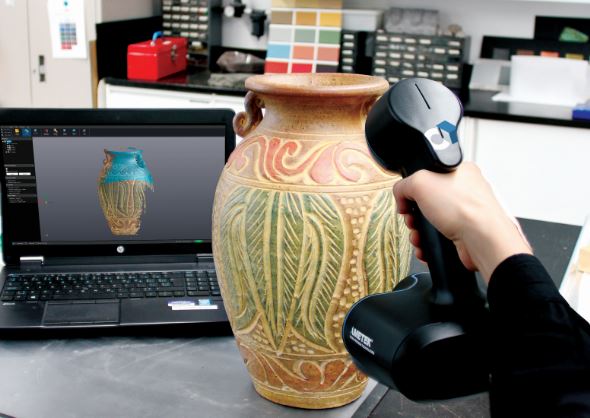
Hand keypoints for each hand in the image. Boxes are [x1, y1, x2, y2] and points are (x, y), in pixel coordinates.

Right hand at [393, 162, 531, 282]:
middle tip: (412, 218)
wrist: (482, 240)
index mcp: (459, 171)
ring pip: (431, 221)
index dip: (413, 187)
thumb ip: (404, 185)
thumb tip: (401, 195)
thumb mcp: (420, 182)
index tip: (407, 197)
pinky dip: (429, 243)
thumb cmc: (464, 208)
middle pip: (427, 200)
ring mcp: (466, 213)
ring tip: (418, 235)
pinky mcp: (464, 233)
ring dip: (419, 231)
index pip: (427, 174)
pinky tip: (425, 245)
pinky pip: (439, 237)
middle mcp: (465, 191)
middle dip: (414, 214)